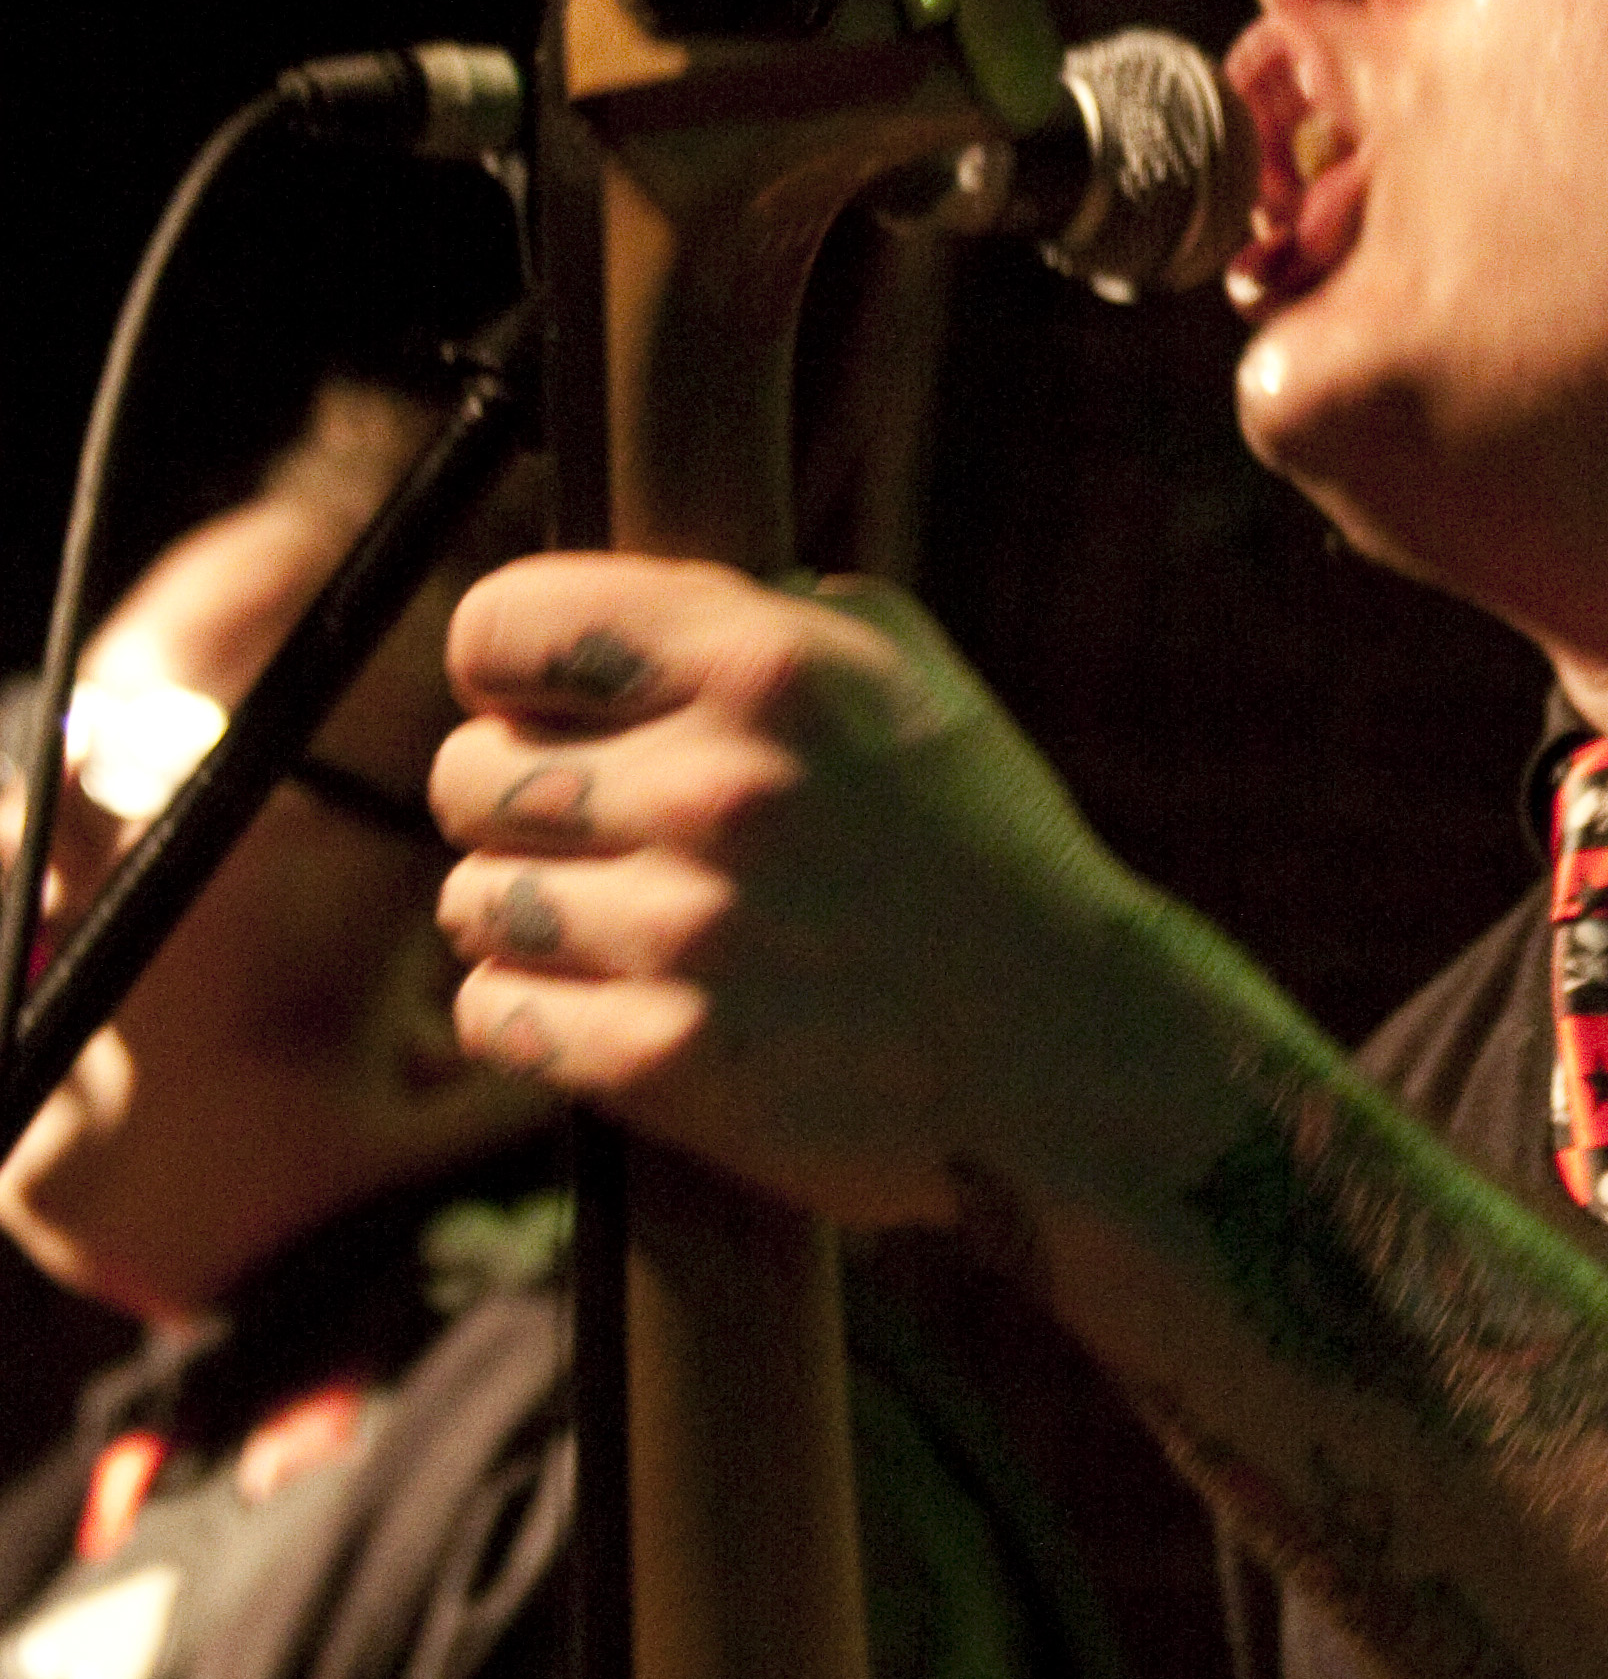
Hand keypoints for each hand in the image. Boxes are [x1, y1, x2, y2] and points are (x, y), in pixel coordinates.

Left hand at [431, 556, 1127, 1224]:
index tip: (539, 708)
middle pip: (465, 774)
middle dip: (516, 803)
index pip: (498, 628)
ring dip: (527, 915)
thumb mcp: (905, 673)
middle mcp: (717, 787)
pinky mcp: (667, 1064)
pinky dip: (537, 1016)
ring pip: (473, 900)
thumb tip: (603, 615)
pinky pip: (496, 1015)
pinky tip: (614, 1005)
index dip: (505, 670)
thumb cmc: (979, 848)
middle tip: (598, 835)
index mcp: (768, 665)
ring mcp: (688, 932)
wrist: (1071, 1055)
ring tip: (622, 927)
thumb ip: (758, 616)